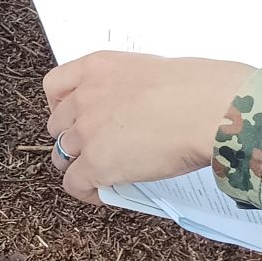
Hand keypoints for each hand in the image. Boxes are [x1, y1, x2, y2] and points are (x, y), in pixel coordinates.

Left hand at [43, 52, 258, 204]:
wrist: (207, 109)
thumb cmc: (197, 88)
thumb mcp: (151, 70)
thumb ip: (129, 87)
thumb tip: (136, 110)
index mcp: (96, 67)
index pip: (55, 85)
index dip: (60, 106)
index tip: (73, 117)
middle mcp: (84, 97)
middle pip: (57, 125)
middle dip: (72, 137)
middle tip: (95, 148)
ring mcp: (86, 131)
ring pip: (62, 156)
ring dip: (78, 165)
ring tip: (99, 173)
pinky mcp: (96, 163)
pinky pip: (74, 184)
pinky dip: (86, 191)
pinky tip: (103, 192)